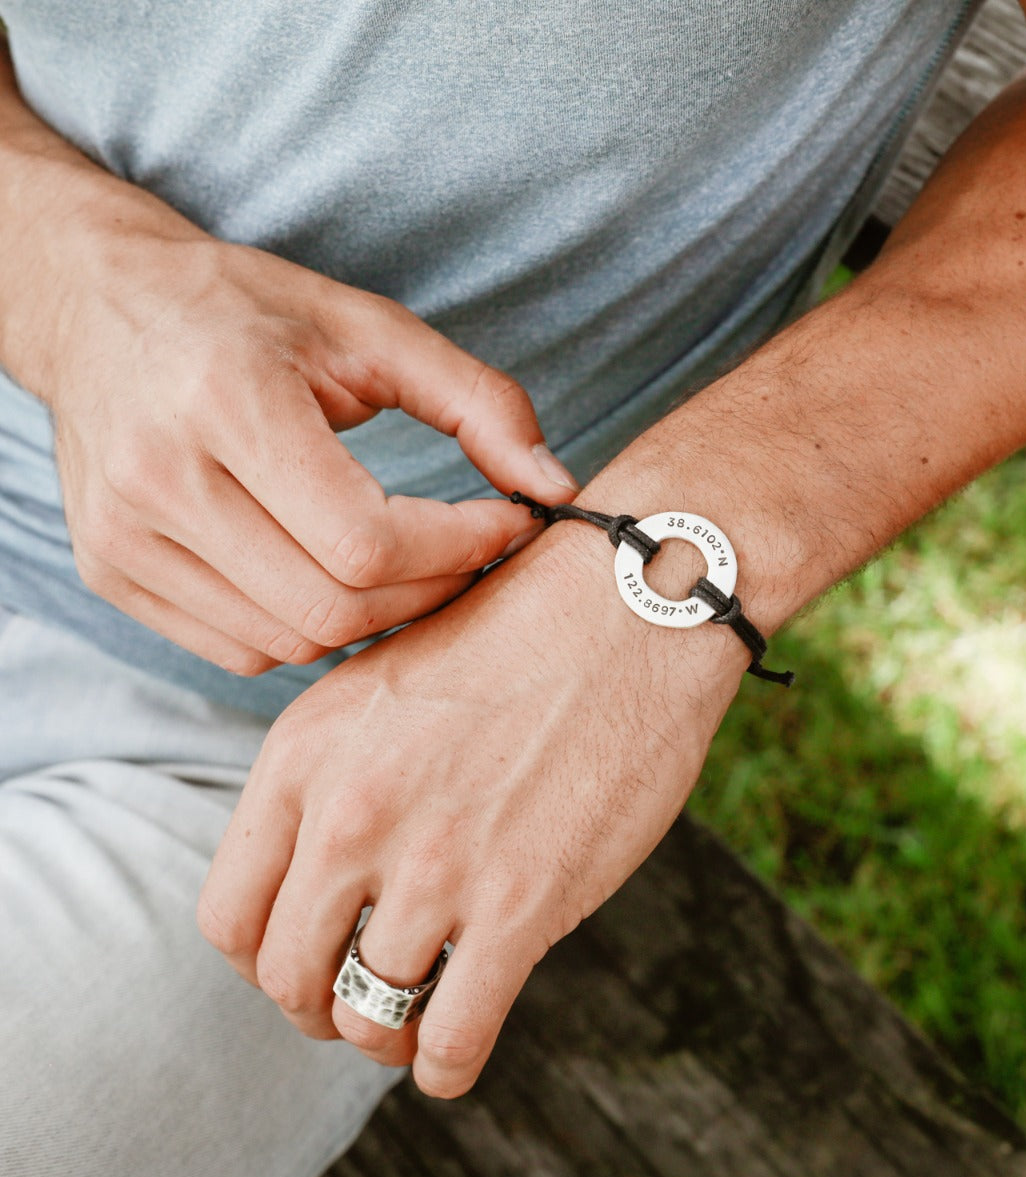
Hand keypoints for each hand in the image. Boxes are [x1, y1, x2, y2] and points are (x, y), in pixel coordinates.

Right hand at [42, 226, 576, 673]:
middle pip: (335, 607)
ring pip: (293, 641)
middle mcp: (162, 480)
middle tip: (471, 550)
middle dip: (430, 589)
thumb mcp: (371, 327)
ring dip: (377, 615)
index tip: (507, 524)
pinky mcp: (113, 574)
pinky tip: (336, 576)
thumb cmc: (247, 311)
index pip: (367, 541)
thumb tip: (555, 488)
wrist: (103, 310)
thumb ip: (478, 402)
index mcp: (228, 402)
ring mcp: (127, 538)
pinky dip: (311, 631)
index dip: (459, 548)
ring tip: (412, 561)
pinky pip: (245, 649)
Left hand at [197, 524, 744, 1094]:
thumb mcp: (381, 684)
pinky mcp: (523, 903)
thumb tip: (321, 871)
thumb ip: (333, 777)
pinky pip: (453, 1037)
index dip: (261, 959)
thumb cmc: (516, 634)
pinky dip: (445, 1065)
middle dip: (318, 1007)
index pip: (228, 915)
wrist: (629, 607)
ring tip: (418, 1012)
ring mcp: (436, 864)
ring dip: (388, 1032)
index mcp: (305, 756)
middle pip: (289, 978)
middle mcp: (352, 816)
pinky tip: (457, 1049)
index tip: (306, 958)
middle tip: (357, 999)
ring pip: (370, 1016)